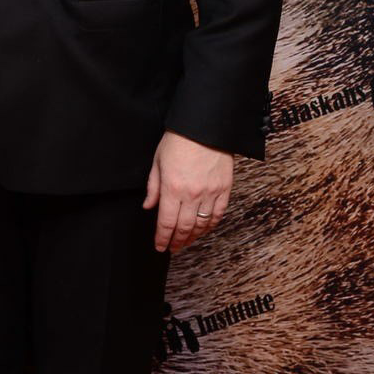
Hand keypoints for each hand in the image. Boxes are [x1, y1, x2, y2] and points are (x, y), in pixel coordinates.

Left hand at [143, 131, 233, 253]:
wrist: (205, 126)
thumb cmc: (179, 140)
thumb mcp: (158, 161)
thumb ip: (153, 187)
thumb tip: (148, 206)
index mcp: (172, 188)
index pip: (166, 223)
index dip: (162, 238)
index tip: (160, 246)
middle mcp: (192, 194)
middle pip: (184, 228)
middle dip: (177, 241)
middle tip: (172, 247)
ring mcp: (210, 193)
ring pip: (202, 225)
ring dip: (193, 237)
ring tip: (186, 241)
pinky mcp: (224, 189)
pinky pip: (218, 214)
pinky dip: (210, 225)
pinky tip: (204, 229)